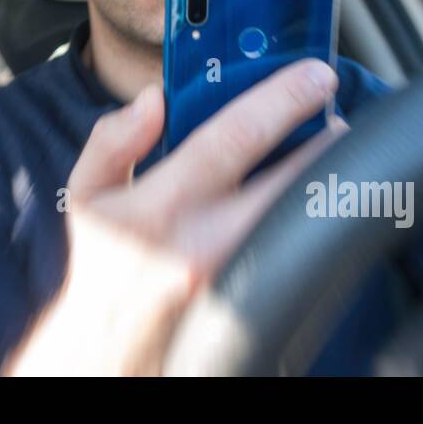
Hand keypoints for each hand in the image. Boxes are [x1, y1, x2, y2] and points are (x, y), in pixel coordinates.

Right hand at [5, 58, 345, 375]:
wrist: (109, 348)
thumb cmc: (102, 264)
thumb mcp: (85, 194)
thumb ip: (114, 139)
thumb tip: (153, 99)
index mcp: (160, 206)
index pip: (232, 138)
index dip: (281, 100)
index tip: (312, 76)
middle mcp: (204, 243)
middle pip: (288, 182)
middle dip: (324, 140)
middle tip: (337, 112)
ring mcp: (236, 276)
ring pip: (299, 217)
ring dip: (323, 178)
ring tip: (330, 148)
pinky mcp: (255, 301)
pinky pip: (294, 248)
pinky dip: (309, 215)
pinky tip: (310, 195)